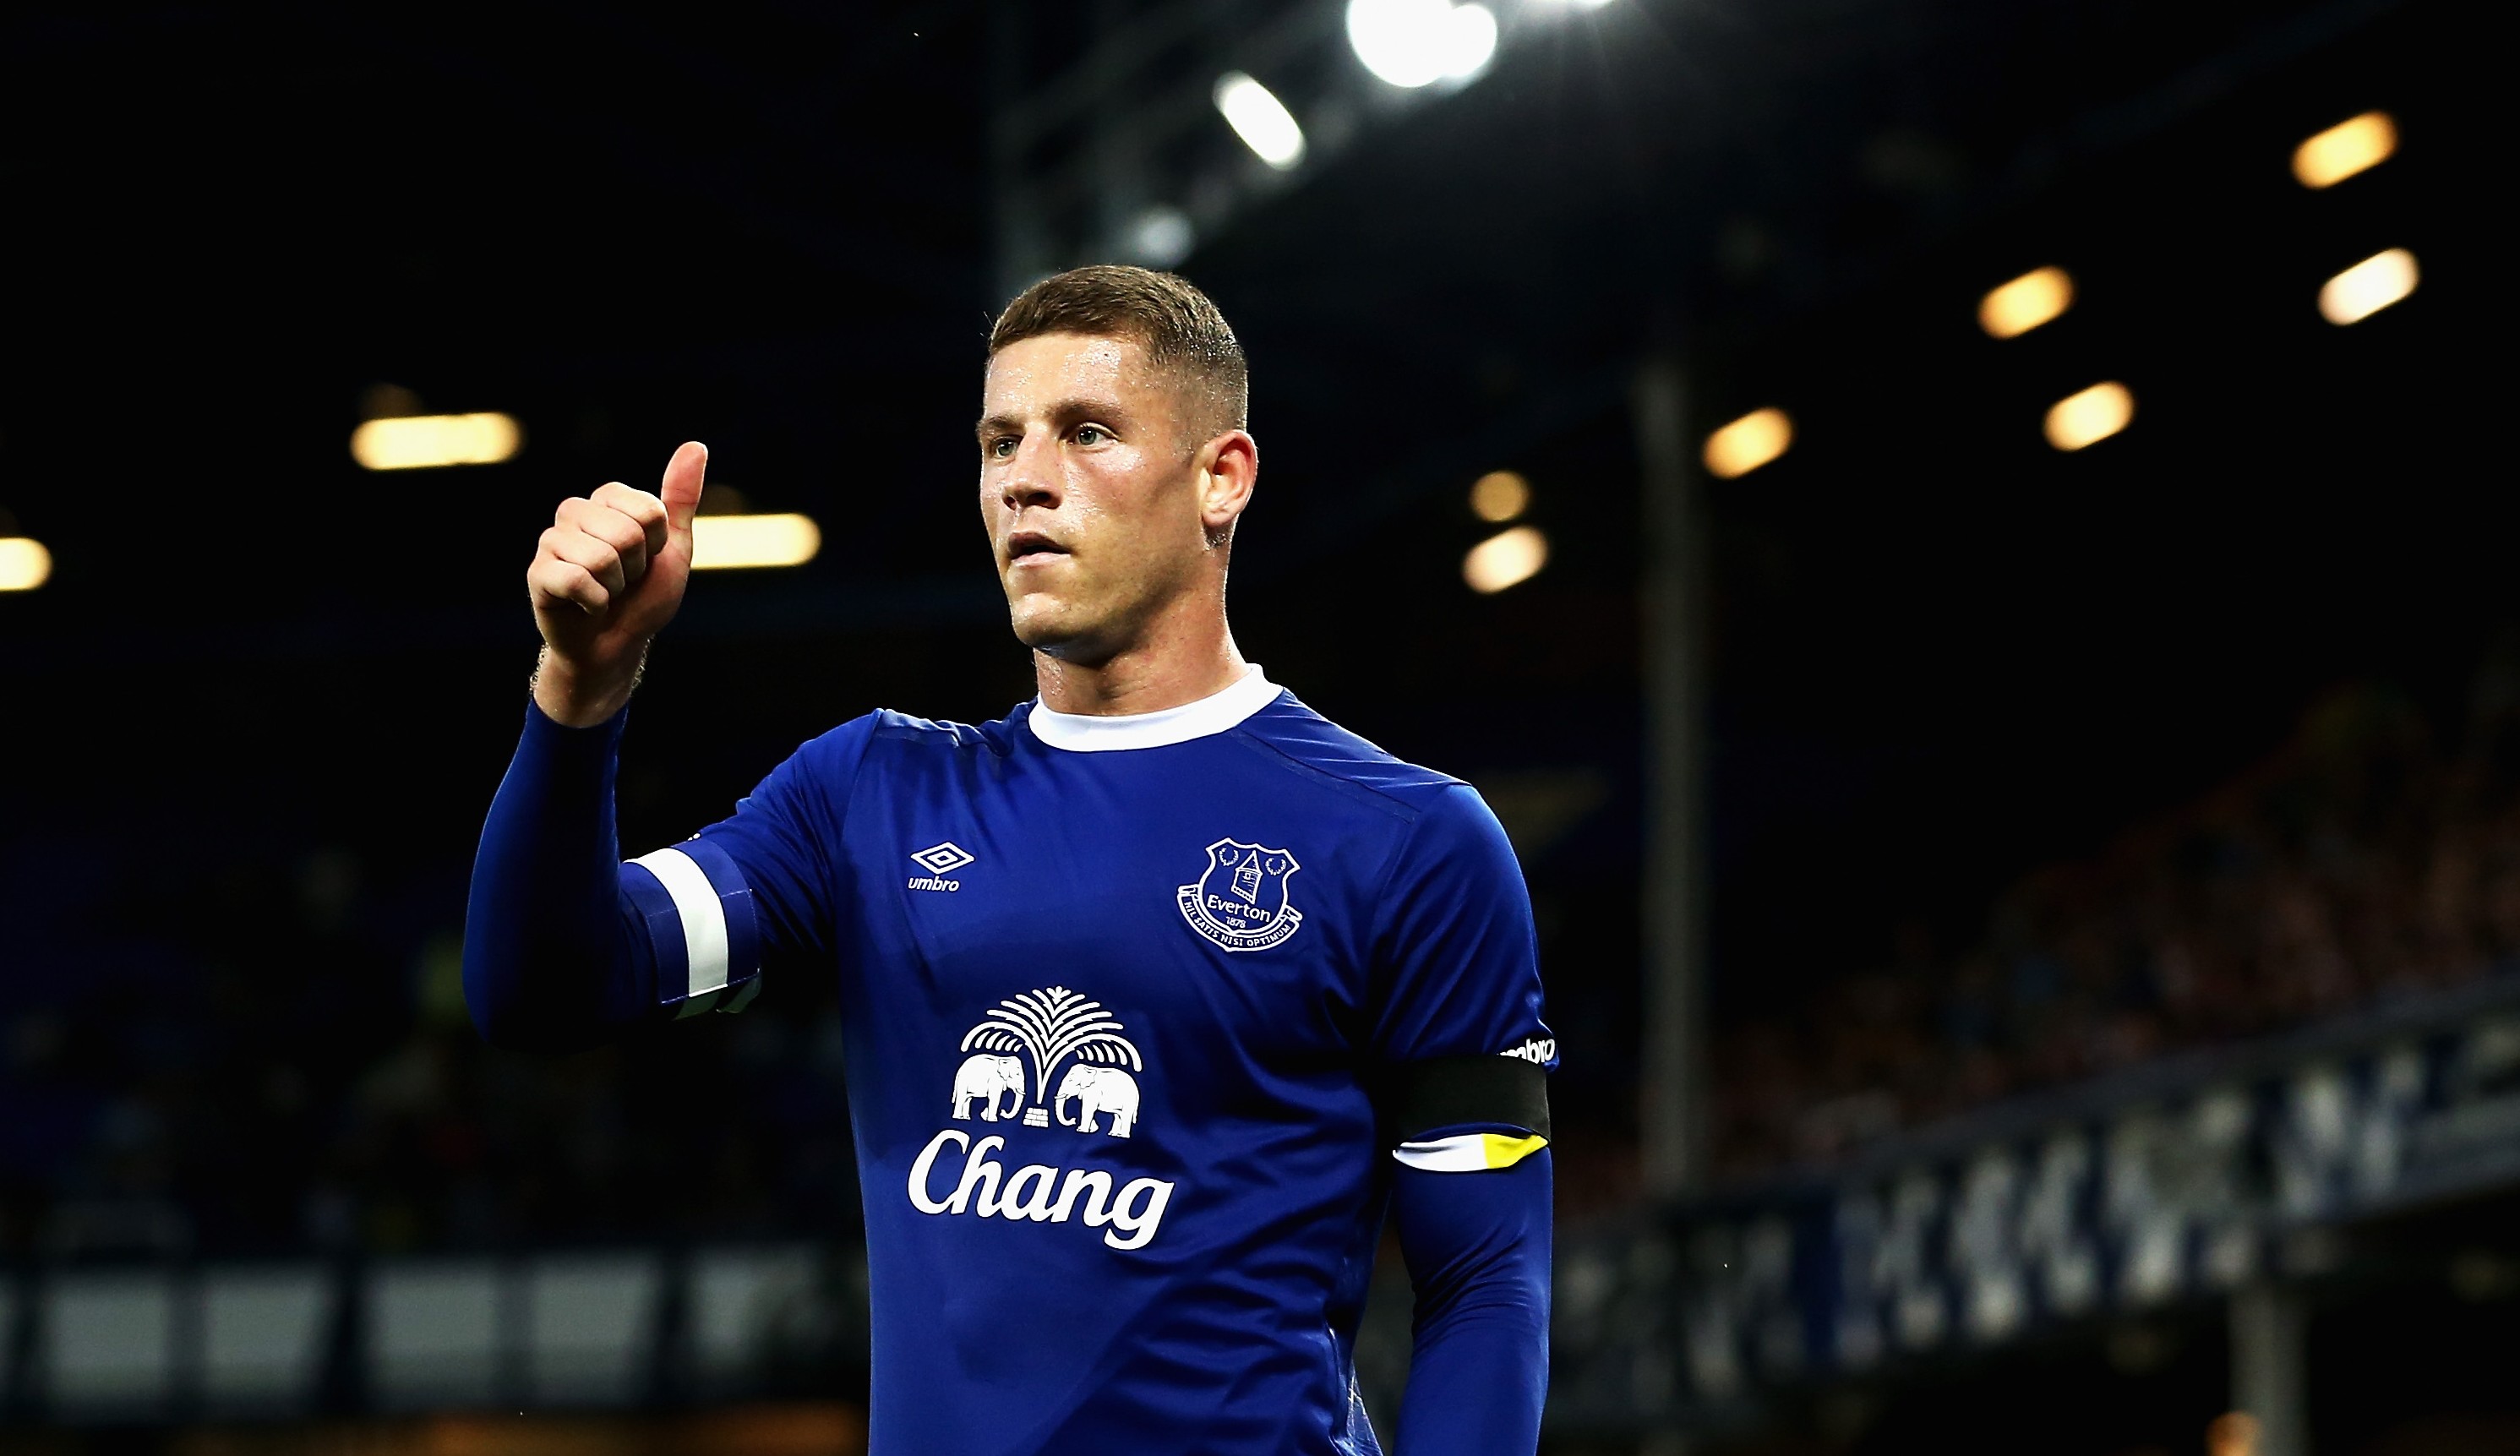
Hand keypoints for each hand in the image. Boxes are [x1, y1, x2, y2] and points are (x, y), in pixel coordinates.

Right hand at [528, 441, 706, 725]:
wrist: (616, 646)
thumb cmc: (644, 597)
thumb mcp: (674, 548)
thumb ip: (680, 498)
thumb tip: (696, 446)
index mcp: (608, 499)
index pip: (649, 511)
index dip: (657, 545)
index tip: (646, 559)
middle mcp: (575, 511)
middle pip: (627, 533)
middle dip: (636, 568)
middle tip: (624, 581)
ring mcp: (552, 541)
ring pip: (602, 558)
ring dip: (615, 588)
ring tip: (606, 593)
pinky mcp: (538, 573)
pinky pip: (576, 580)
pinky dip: (595, 603)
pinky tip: (588, 606)